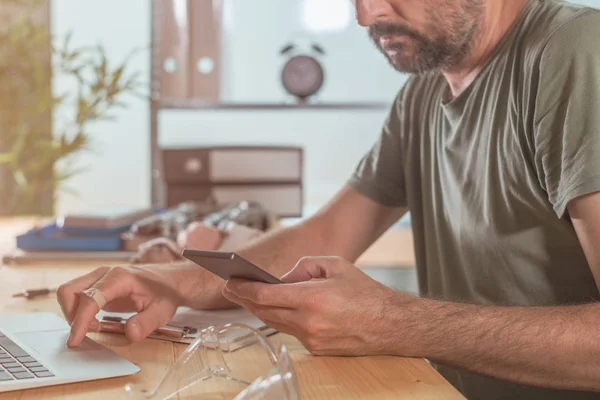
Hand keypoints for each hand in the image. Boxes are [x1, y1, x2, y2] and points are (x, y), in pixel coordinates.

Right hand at [57, 263, 227, 346]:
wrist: (168, 281)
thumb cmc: (165, 293)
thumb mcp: (162, 311)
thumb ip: (147, 322)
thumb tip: (130, 333)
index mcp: (120, 277)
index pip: (90, 298)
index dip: (80, 320)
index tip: (76, 339)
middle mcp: (105, 273)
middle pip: (70, 290)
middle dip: (72, 315)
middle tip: (90, 332)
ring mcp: (99, 277)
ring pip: (69, 292)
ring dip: (74, 313)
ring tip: (96, 326)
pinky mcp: (97, 284)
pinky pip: (76, 296)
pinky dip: (79, 311)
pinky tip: (96, 322)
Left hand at [222, 256, 415, 355]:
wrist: (390, 324)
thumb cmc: (365, 292)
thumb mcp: (334, 265)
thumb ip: (304, 267)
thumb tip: (283, 278)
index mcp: (312, 298)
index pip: (265, 296)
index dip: (244, 290)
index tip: (230, 282)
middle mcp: (308, 323)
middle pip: (264, 312)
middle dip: (244, 300)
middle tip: (230, 288)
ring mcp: (311, 340)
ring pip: (275, 323)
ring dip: (260, 310)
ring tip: (247, 298)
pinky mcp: (316, 349)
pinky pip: (292, 331)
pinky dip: (282, 319)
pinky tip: (276, 309)